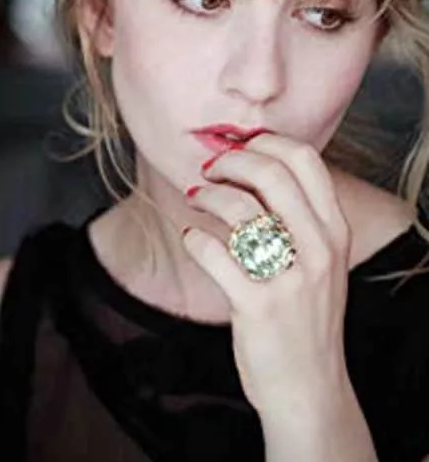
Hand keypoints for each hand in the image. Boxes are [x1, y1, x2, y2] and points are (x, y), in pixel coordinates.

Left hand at [182, 133, 351, 415]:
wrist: (308, 386)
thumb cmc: (305, 315)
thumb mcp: (321, 261)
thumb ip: (299, 217)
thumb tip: (251, 165)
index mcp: (334, 230)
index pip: (306, 160)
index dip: (266, 142)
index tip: (240, 146)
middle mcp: (318, 248)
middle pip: (272, 174)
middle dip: (232, 160)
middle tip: (210, 168)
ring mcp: (290, 278)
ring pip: (240, 208)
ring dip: (207, 194)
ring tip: (195, 197)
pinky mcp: (257, 306)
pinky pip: (214, 252)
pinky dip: (195, 237)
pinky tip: (193, 238)